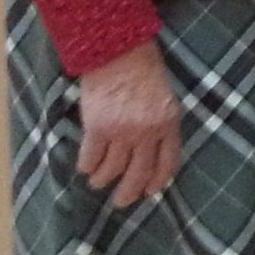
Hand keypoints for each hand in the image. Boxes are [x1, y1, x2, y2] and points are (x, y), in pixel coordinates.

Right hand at [78, 39, 180, 208]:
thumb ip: (161, 125)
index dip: (157, 181)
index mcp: (169, 124)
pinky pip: (90, 158)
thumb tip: (151, 151)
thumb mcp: (165, 99)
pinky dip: (87, 166)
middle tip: (121, 202)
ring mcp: (121, 132)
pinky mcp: (96, 128)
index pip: (167, 162)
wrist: (119, 52)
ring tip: (98, 182)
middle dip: (129, 192)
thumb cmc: (145, 71)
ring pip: (111, 170)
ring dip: (103, 180)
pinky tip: (86, 167)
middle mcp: (147, 133)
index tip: (149, 191)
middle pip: (139, 174)